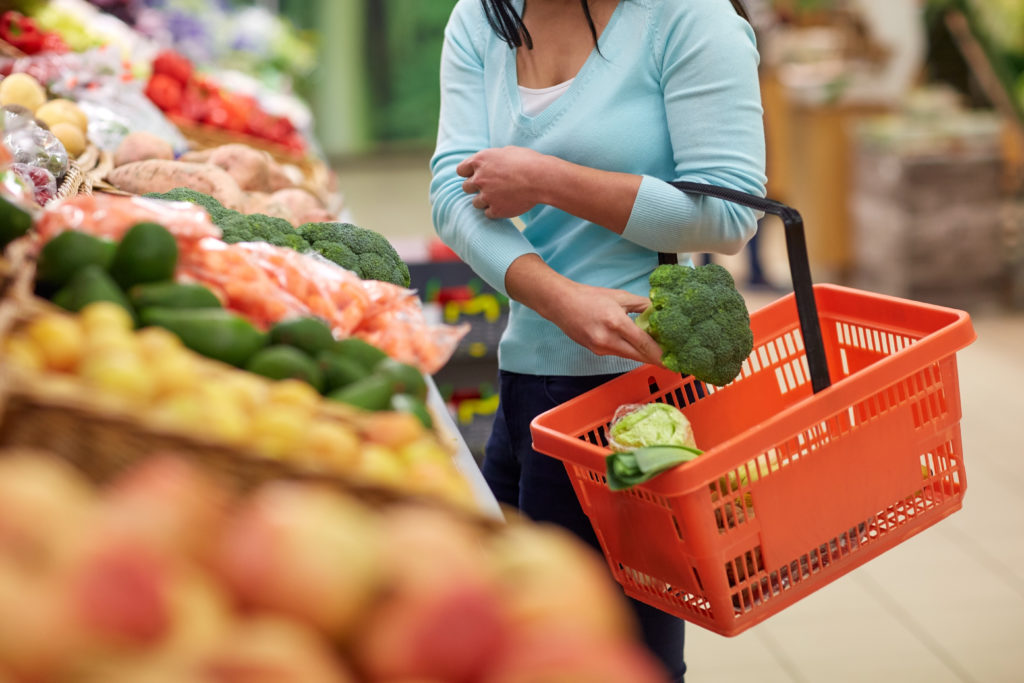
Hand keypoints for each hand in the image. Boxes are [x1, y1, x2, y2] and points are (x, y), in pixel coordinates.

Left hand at [457, 146, 548, 218]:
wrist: (541, 179)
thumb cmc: (529, 162)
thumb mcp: (508, 151)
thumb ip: (493, 159)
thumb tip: (490, 162)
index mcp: (480, 160)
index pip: (461, 170)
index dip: (468, 174)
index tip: (476, 176)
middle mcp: (479, 178)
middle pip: (466, 187)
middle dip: (475, 188)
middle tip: (489, 187)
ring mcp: (486, 196)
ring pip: (475, 203)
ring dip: (485, 201)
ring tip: (501, 197)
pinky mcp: (496, 210)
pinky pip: (488, 213)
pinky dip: (496, 210)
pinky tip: (506, 204)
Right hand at [505, 255, 662, 365]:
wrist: (561, 304)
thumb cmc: (590, 297)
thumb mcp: (620, 296)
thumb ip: (642, 305)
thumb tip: (660, 311)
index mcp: (616, 323)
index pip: (645, 344)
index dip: (661, 354)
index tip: (675, 359)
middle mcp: (608, 340)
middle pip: (639, 356)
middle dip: (657, 359)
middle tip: (673, 361)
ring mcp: (601, 348)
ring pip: (629, 356)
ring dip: (644, 355)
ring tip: (660, 352)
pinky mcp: (596, 351)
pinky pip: (619, 353)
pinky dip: (630, 351)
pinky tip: (638, 346)